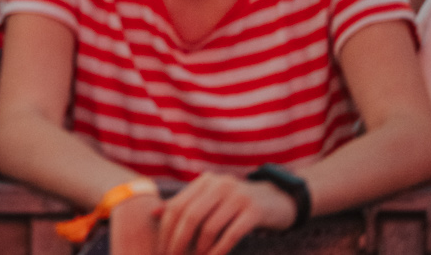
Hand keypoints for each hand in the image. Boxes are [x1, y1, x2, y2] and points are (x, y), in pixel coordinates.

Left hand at [156, 172, 296, 254]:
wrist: (277, 199)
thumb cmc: (237, 203)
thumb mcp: (211, 198)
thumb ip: (184, 204)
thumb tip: (153, 213)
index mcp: (204, 182)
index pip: (177, 206)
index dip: (167, 229)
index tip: (161, 249)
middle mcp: (219, 185)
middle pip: (190, 215)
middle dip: (178, 240)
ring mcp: (237, 197)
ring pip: (209, 226)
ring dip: (199, 248)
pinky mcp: (254, 211)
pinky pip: (231, 234)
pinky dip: (219, 249)